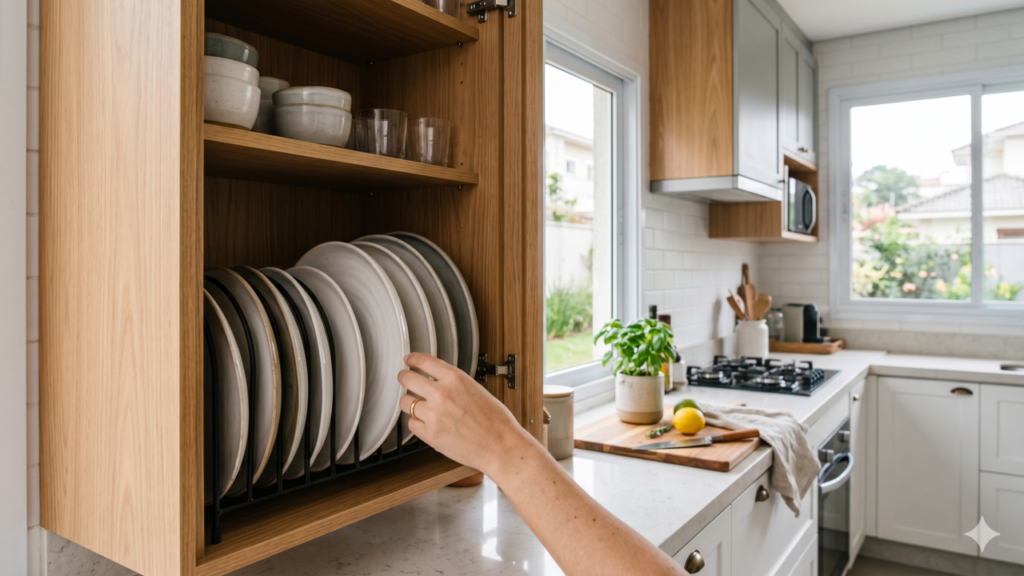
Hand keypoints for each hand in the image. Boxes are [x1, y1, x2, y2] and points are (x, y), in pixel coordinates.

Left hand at [398, 353, 535, 476]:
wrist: (501, 445)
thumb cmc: (495, 421)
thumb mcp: (476, 390)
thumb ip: (454, 384)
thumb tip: (438, 382)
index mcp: (456, 379)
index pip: (424, 361)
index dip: (412, 359)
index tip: (408, 360)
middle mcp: (442, 394)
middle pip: (407, 379)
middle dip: (404, 377)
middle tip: (404, 379)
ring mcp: (434, 414)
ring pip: (406, 402)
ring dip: (409, 402)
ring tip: (415, 404)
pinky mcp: (430, 434)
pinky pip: (412, 424)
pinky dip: (417, 423)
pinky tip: (425, 423)